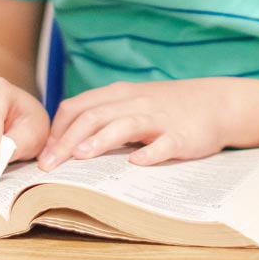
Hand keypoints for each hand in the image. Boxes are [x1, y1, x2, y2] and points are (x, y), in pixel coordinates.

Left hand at [39, 78, 235, 170]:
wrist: (215, 102)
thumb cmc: (165, 107)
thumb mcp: (130, 103)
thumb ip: (102, 116)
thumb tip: (65, 142)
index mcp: (117, 95)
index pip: (77, 106)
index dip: (57, 129)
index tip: (43, 153)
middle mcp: (134, 102)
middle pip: (93, 116)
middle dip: (68, 140)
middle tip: (49, 165)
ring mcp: (158, 118)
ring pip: (125, 125)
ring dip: (101, 139)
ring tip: (81, 155)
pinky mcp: (182, 135)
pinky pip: (165, 143)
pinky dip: (151, 152)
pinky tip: (138, 163)